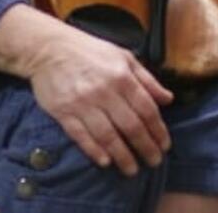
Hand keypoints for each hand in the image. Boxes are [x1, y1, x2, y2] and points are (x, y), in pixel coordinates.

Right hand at [24, 22, 172, 174]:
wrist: (50, 49)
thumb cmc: (90, 51)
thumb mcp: (124, 57)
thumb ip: (146, 79)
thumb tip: (167, 99)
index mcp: (122, 76)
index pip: (146, 109)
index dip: (158, 130)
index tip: (165, 144)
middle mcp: (104, 91)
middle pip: (130, 126)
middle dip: (145, 147)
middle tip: (154, 161)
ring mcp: (83, 104)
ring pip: (108, 136)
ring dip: (122, 156)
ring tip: (132, 169)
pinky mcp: (64, 113)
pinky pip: (82, 137)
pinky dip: (95, 151)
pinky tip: (106, 162)